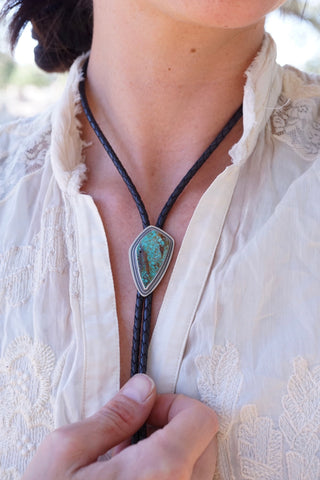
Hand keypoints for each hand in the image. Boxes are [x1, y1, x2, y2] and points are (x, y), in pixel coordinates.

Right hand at [22, 374, 217, 479]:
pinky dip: (168, 476)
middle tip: (133, 436)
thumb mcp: (67, 452)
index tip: (145, 412)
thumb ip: (115, 415)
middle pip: (206, 443)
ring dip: (172, 455)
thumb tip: (144, 388)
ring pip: (199, 470)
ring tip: (128, 464)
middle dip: (174, 428)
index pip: (202, 418)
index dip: (174, 404)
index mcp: (161, 470)